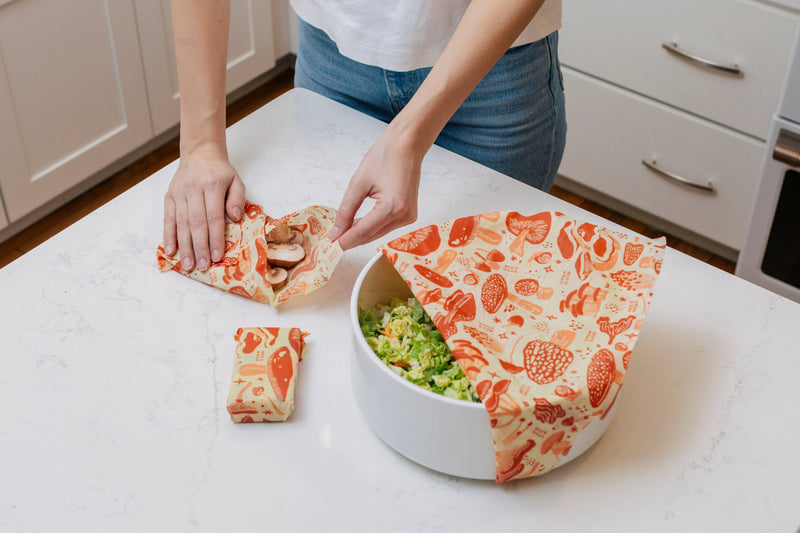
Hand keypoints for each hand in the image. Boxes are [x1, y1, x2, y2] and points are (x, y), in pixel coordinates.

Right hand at [163, 144, 245, 270]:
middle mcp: (193, 190)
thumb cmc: (220, 171)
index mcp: (212, 186)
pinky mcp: (169, 196)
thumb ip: (238, 199)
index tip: (217, 255)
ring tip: (188, 264)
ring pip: (181, 223)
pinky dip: (168, 235)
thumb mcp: (236, 180)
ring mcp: (179, 193)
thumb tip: (235, 218)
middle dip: (199, 247)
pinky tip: (171, 250)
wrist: (199, 152)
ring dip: (184, 246)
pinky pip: (167, 218)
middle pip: (196, 223)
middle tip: (202, 266)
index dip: (215, 238)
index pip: (214, 217)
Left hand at [331, 131, 422, 249]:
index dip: (345, 240)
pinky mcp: (410, 214)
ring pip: (378, 233)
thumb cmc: (386, 156)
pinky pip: (386, 227)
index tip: (330, 245)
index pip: (363, 232)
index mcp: (392, 207)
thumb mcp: (359, 183)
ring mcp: (409, 217)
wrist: (407, 145)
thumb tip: (336, 231)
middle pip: (371, 236)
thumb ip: (346, 210)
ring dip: (361, 233)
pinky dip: (371, 227)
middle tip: (332, 239)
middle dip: (351, 239)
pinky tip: (357, 224)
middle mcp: (404, 215)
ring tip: (342, 230)